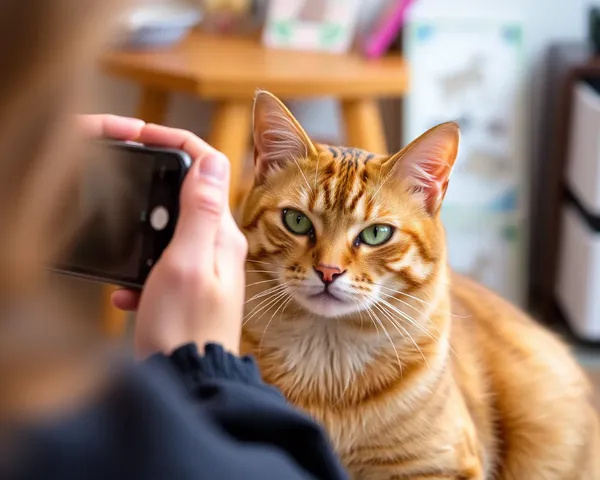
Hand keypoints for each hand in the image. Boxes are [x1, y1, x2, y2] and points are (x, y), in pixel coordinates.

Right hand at [80, 115, 247, 356]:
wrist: (188, 381)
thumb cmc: (185, 329)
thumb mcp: (185, 263)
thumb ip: (200, 212)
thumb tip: (211, 162)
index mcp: (225, 234)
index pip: (210, 167)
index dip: (178, 142)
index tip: (145, 134)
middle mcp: (222, 246)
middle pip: (189, 196)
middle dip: (154, 201)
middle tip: (129, 218)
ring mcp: (209, 266)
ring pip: (171, 232)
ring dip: (145, 245)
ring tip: (131, 274)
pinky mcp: (193, 286)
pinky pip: (165, 264)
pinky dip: (144, 275)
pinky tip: (132, 295)